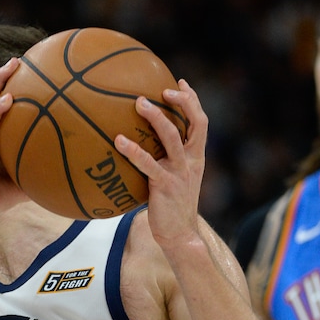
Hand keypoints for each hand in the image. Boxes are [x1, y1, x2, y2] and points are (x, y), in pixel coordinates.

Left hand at [114, 79, 207, 247]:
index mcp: (196, 158)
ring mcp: (179, 173)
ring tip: (138, 103)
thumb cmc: (172, 209)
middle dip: (182, 102)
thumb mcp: (173, 181)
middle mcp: (191, 162)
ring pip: (171, 137)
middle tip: (161, 90)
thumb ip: (165, 162)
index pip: (200, 123)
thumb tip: (141, 148)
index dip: (192, 101)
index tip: (178, 83)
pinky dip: (133, 151)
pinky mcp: (165, 185)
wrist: (180, 236)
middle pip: (195, 123)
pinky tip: (118, 140)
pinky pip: (148, 164)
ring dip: (156, 117)